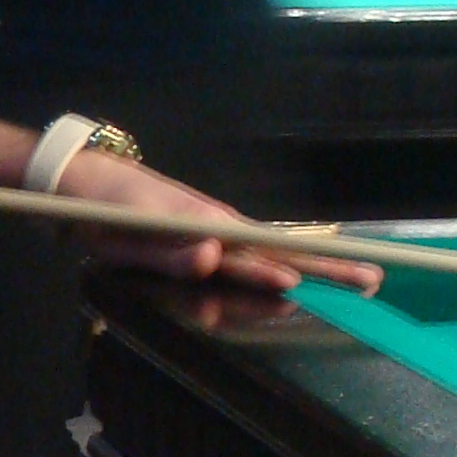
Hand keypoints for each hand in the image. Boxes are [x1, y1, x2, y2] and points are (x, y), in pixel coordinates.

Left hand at [58, 151, 384, 297]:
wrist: (82, 177)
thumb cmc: (99, 211)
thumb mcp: (122, 234)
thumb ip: (168, 250)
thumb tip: (214, 256)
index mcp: (201, 228)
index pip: (255, 253)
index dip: (288, 268)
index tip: (319, 280)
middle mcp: (216, 224)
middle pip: (279, 249)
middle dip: (326, 264)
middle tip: (374, 279)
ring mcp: (214, 225)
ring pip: (272, 248)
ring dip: (315, 261)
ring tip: (358, 276)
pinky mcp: (206, 227)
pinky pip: (253, 246)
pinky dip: (284, 256)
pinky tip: (304, 268)